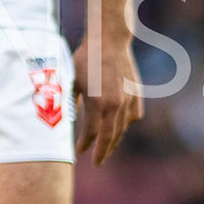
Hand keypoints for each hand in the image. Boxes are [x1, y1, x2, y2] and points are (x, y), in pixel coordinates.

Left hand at [72, 32, 142, 166]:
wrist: (109, 41)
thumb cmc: (85, 59)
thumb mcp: (71, 82)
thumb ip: (71, 103)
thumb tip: (66, 120)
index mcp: (97, 102)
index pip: (92, 133)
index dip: (84, 145)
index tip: (77, 153)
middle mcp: (116, 104)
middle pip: (110, 137)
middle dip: (103, 152)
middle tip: (97, 163)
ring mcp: (129, 100)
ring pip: (123, 128)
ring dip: (114, 140)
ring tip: (107, 149)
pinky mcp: (137, 94)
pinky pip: (133, 116)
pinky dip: (126, 125)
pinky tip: (120, 128)